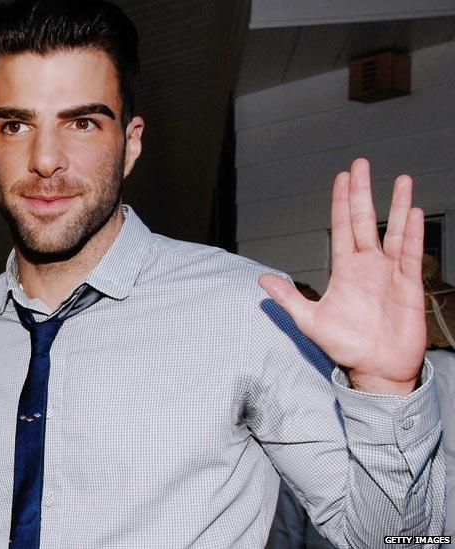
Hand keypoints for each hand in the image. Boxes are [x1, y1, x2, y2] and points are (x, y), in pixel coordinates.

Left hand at [258, 158, 425, 395]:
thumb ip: (288, 298)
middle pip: (365, 220)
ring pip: (393, 231)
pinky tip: (413, 214)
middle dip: (363, 192)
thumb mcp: (309, 320)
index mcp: (345, 269)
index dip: (341, 203)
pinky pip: (410, 255)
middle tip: (361, 165)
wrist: (376, 369)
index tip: (341, 178)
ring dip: (397, 206)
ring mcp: (390, 273)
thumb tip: (262, 280)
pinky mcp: (408, 285)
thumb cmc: (346, 346)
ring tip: (402, 180)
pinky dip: (411, 235)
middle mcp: (368, 265)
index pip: (342, 228)